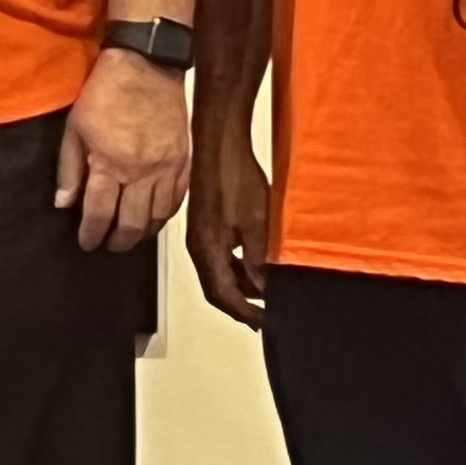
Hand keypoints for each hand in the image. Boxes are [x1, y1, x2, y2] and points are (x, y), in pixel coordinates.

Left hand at [55, 50, 188, 253]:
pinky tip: (154, 218)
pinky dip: (165, 215)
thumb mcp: (75, 127)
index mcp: (110, 163)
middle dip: (117, 242)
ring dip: (141, 233)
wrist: (147, 65)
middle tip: (107, 245)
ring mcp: (167, 168)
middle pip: (130, 224)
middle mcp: (141, 172)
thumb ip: (69, 169)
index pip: (99, 213)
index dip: (91, 234)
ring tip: (129, 235)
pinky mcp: (184, 160)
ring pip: (157, 217)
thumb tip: (63, 204)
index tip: (86, 243)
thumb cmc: (105, 92)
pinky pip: (178, 199)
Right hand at [185, 116, 273, 326]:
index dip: (245, 312)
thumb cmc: (234, 175)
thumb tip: (264, 287)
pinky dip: (237, 266)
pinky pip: (219, 255)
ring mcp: (200, 234)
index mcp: (206, 249)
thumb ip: (259, 259)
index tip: (263, 323)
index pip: (223, 295)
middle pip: (216, 288)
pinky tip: (256, 262)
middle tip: (265, 313)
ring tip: (267, 288)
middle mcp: (198, 245)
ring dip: (240, 284)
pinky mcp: (206, 223)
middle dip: (240, 304)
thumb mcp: (257, 223)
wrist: (219, 141)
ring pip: (218, 272)